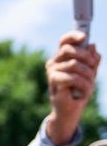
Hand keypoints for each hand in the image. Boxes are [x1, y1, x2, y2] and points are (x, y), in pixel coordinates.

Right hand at [45, 30, 100, 145]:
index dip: (73, 36)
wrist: (71, 109)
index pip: (64, 41)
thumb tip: (92, 45)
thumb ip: (92, 59)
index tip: (84, 37)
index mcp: (62, 57)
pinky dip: (83, 84)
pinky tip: (85, 91)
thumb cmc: (79, 90)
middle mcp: (53, 62)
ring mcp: (51, 71)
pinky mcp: (54, 81)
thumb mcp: (91, 72)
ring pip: (74, 64)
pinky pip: (73, 77)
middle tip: (94, 67)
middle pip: (70, 49)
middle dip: (86, 58)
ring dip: (88, 75)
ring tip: (91, 85)